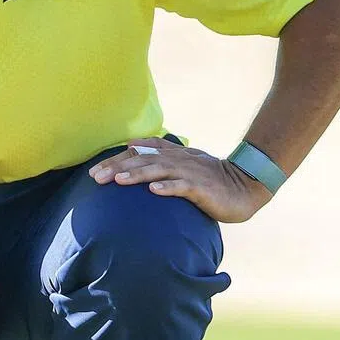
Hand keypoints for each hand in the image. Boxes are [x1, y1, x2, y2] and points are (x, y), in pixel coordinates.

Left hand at [88, 137, 272, 222]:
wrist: (245, 186)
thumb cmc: (211, 179)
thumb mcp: (183, 164)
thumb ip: (160, 156)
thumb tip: (132, 147)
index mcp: (172, 154)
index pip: (138, 152)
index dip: (115, 159)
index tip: (94, 171)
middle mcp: (177, 160)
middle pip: (142, 160)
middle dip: (117, 167)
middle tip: (95, 178)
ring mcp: (190, 172)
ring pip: (159, 170)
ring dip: (137, 175)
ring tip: (118, 180)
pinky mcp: (201, 187)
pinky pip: (183, 186)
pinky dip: (168, 188)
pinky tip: (154, 192)